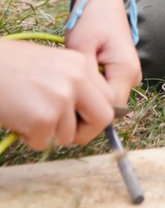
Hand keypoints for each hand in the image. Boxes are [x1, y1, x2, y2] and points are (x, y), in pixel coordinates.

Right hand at [0, 39, 115, 150]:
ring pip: (68, 135)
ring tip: (29, 115)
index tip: (83, 121)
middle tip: (65, 133)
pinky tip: (18, 119)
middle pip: (103, 118)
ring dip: (49, 133)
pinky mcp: (43, 118)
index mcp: (81, 64)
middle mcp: (77, 80)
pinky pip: (43, 143)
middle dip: (86, 132)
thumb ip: (74, 83)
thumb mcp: (53, 65)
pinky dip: (30, 138)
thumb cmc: (12, 67)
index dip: (97, 114)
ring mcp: (61, 99)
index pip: (109, 97)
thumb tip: (88, 111)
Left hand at [66, 0, 141, 113]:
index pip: (107, 111)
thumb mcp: (81, 50)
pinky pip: (105, 91)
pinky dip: (89, 92)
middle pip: (107, 109)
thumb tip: (78, 111)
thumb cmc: (90, 18)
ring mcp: (129, 74)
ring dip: (85, 101)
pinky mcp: (121, 72)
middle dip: (83, 112)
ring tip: (65, 90)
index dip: (83, 118)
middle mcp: (133, 76)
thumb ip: (84, 82)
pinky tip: (74, 83)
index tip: (59, 115)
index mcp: (127, 70)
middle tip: (58, 103)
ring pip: (105, 102)